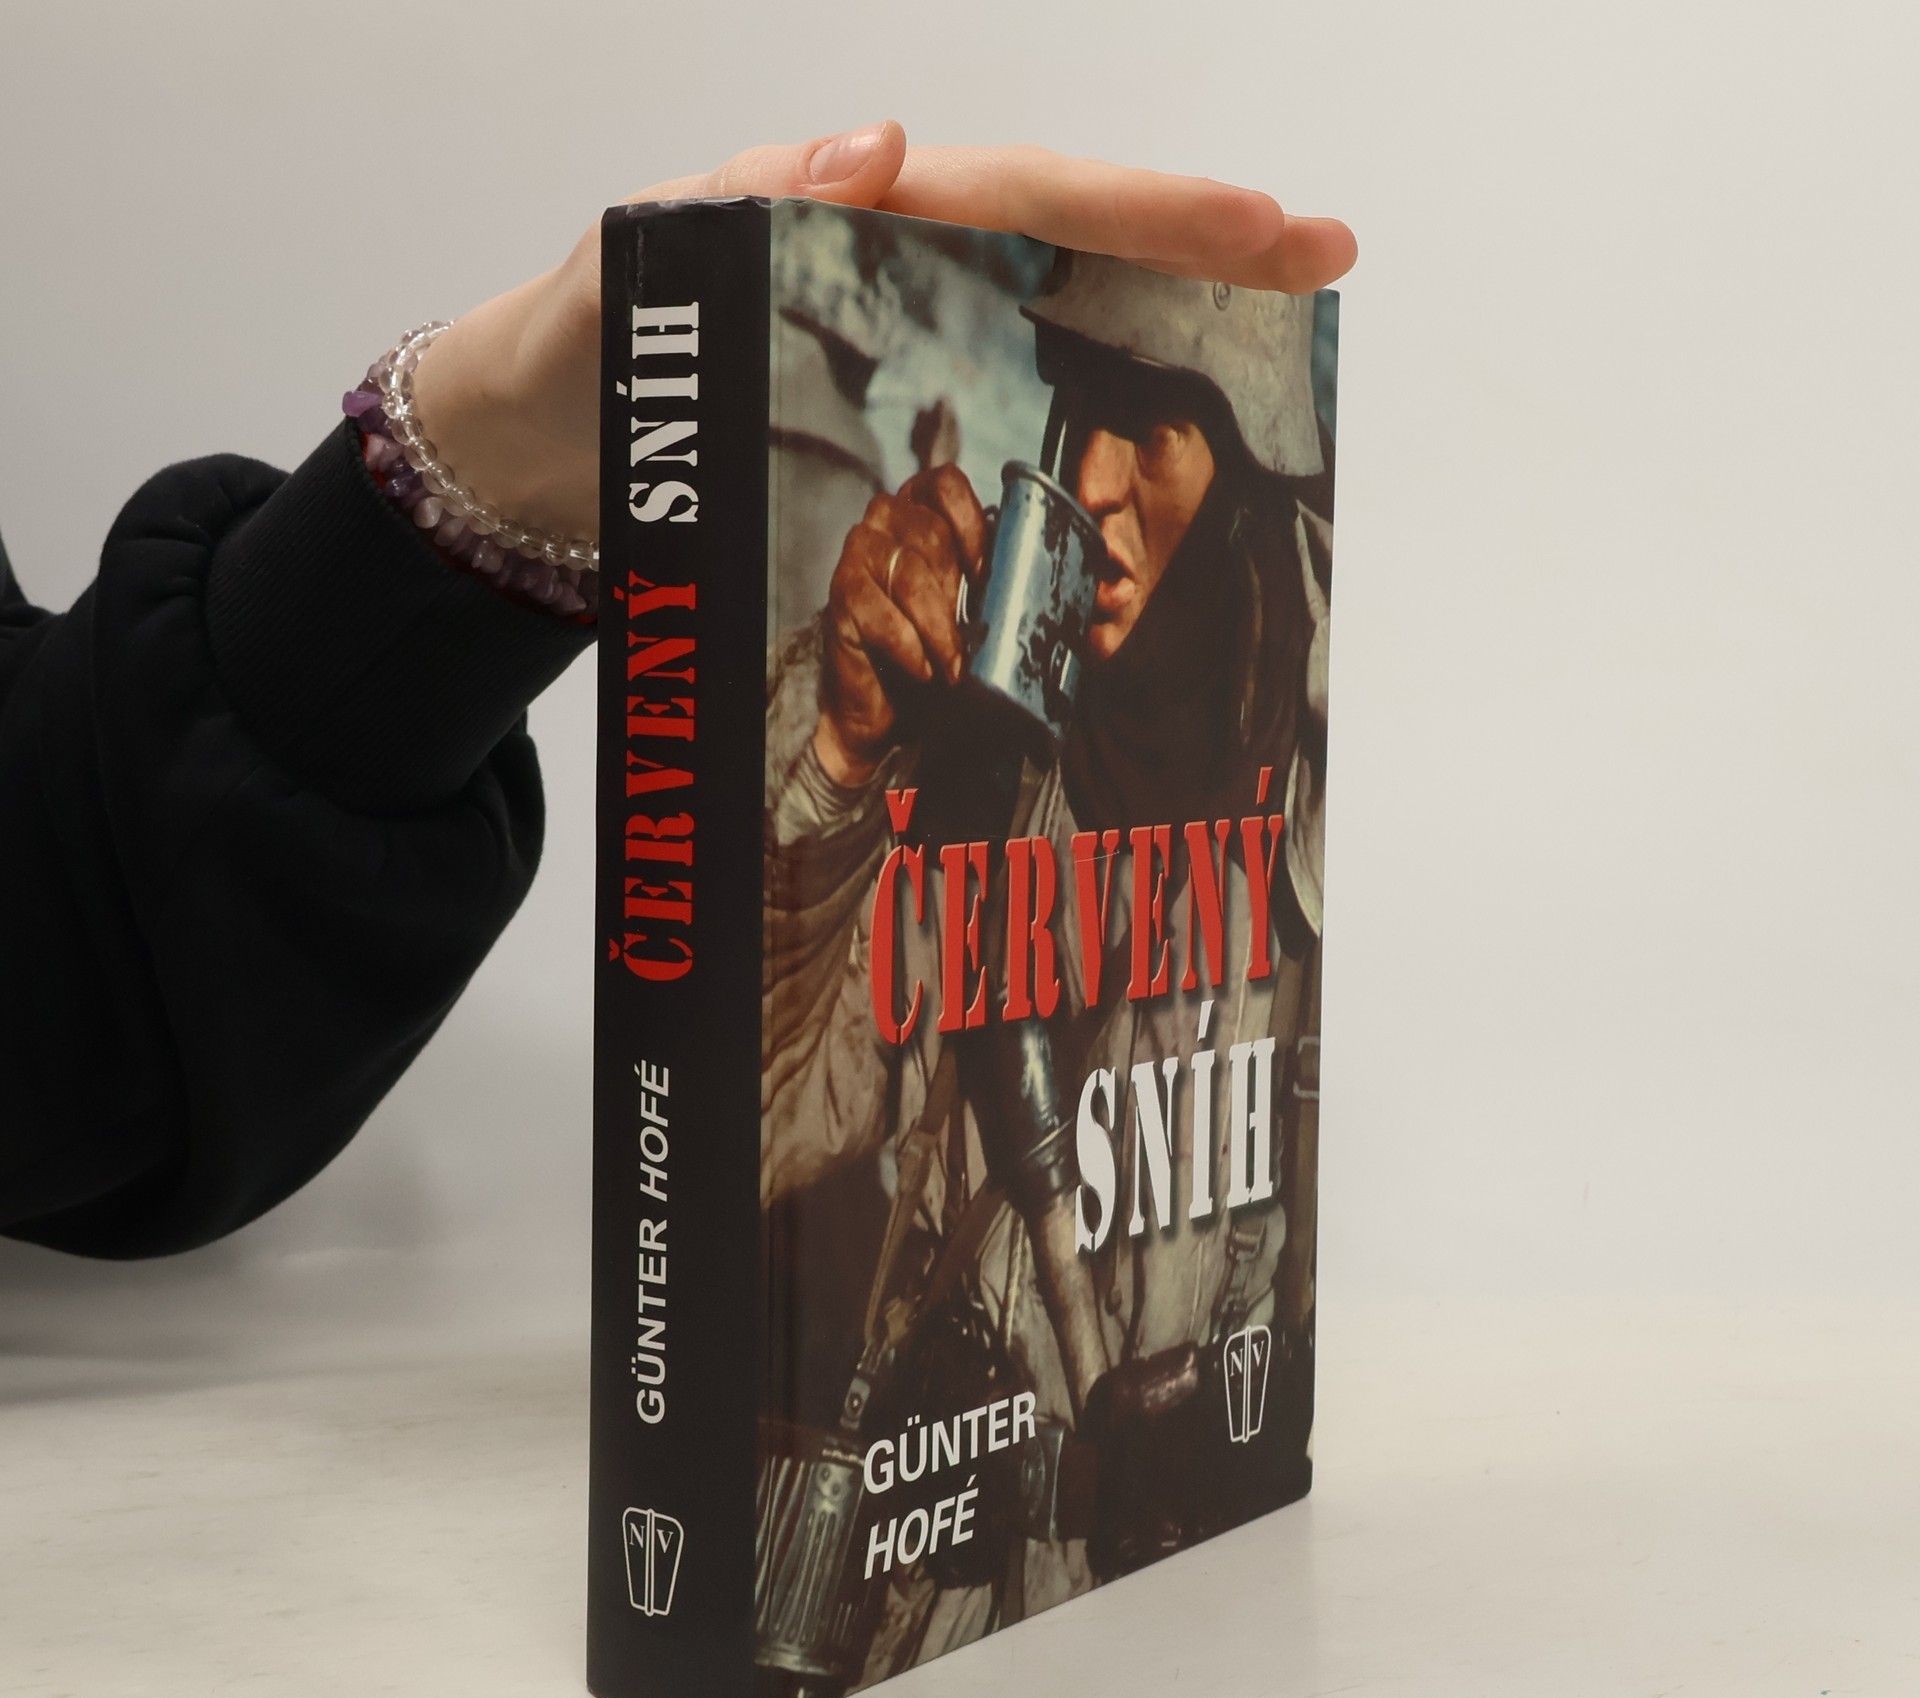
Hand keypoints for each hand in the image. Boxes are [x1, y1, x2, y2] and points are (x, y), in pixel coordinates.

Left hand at [409, 124, 1355, 557]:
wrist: (535, 448)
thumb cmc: (578, 345)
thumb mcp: (632, 261)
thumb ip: (736, 207)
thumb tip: (880, 149)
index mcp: (856, 216)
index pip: (1027, 196)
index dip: (1147, 207)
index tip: (1261, 221)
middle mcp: (901, 271)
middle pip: (1074, 243)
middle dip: (1201, 243)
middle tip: (1324, 256)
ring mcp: (903, 350)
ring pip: (1057, 320)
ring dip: (1165, 324)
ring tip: (1276, 334)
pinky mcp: (891, 427)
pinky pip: (1005, 409)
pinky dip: (1084, 420)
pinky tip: (1146, 447)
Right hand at [817, 466, 988, 782]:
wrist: (887, 692)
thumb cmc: (934, 637)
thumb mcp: (971, 600)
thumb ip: (990, 578)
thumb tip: (1030, 582)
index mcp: (922, 506)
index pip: (945, 484)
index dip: (972, 525)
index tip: (985, 573)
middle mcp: (886, 517)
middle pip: (933, 537)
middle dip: (958, 596)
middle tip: (970, 640)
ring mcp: (859, 551)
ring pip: (910, 577)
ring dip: (939, 629)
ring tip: (952, 666)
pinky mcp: (841, 593)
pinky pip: (881, 613)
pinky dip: (909, 646)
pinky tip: (922, 669)